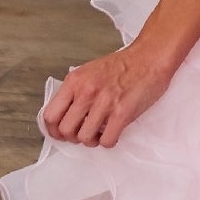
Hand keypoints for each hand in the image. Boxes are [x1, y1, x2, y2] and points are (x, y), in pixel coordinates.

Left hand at [42, 45, 170, 147]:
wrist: (149, 58)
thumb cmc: (122, 66)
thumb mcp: (89, 72)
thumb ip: (75, 91)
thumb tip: (64, 115)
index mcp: (74, 81)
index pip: (50, 115)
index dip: (53, 130)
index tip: (60, 134)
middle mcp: (86, 92)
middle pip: (65, 130)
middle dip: (73, 137)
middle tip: (83, 133)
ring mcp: (104, 103)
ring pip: (84, 138)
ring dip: (92, 141)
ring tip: (99, 133)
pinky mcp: (122, 113)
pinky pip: (106, 141)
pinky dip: (108, 141)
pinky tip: (113, 132)